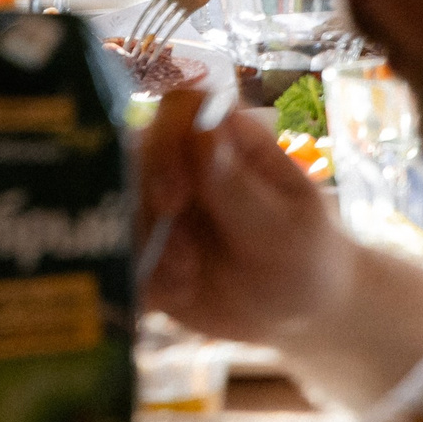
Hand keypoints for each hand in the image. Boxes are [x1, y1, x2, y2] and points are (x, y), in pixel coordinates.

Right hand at [140, 88, 352, 343]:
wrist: (300, 312)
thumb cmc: (304, 257)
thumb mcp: (284, 229)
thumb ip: (239, 187)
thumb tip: (202, 131)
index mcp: (225, 139)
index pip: (179, 109)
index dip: (165, 141)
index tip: (177, 194)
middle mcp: (183, 161)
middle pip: (132, 152)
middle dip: (145, 205)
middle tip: (182, 255)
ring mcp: (157, 202)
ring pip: (117, 204)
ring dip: (144, 246)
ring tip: (189, 281)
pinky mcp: (143, 244)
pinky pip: (118, 253)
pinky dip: (140, 277)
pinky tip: (180, 296)